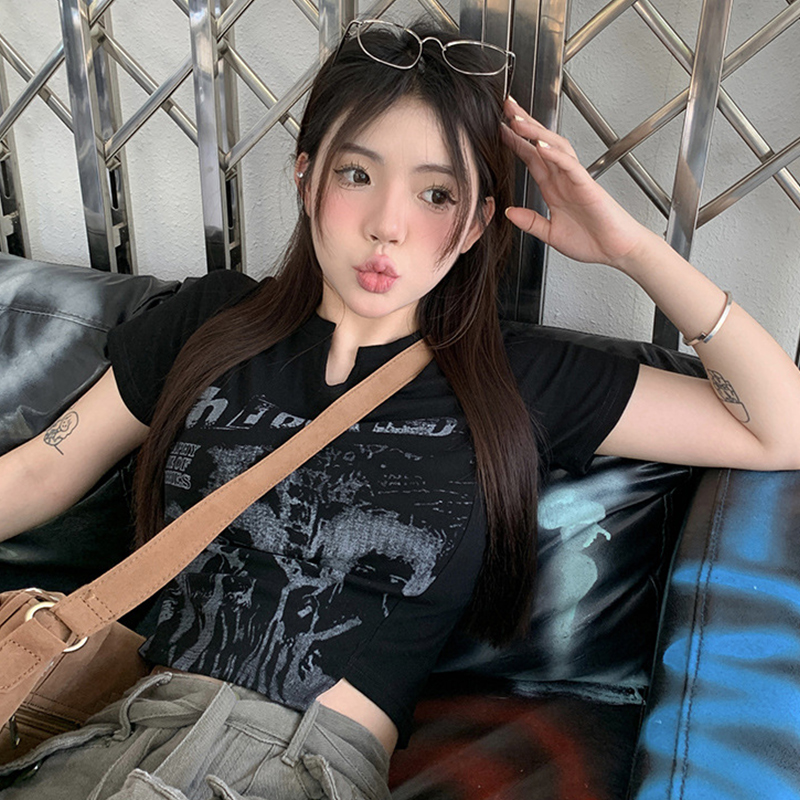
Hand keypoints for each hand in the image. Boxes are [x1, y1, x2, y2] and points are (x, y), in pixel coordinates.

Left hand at [501, 98, 653, 270]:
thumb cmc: (591, 242)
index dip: (515, 142)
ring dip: (536, 133)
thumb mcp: (550, 234)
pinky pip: (569, 165)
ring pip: (554, 147)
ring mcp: (575, 180)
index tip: (500, 128)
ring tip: (518, 120)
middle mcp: (563, 180)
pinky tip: (540, 145)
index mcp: (553, 189)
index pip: (531, 158)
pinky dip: (554, 154)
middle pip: (540, 144)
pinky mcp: (587, 186)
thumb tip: (510, 213)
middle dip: (524, 125)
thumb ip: (530, 222)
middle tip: (507, 106)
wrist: (616, 250)